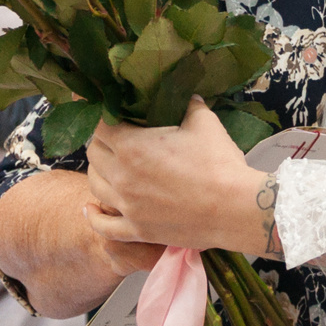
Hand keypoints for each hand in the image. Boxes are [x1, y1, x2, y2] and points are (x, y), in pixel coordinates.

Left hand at [83, 99, 272, 255]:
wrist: (234, 209)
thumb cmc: (219, 164)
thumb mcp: (205, 123)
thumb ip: (189, 106)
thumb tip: (186, 96)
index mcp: (132, 147)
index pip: (100, 125)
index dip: (100, 113)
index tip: (101, 106)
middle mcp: (122, 177)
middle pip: (93, 154)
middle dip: (101, 141)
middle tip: (115, 135)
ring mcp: (127, 206)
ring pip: (95, 186)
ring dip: (98, 171)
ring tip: (108, 165)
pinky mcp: (137, 230)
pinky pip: (104, 226)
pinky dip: (94, 216)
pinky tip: (91, 209)